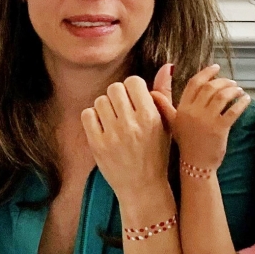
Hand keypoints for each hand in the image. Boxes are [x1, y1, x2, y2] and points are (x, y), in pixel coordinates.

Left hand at [81, 76, 170, 204]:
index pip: (133, 81)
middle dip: (118, 97)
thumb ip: (164, 93)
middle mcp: (131, 124)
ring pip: (100, 100)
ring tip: (114, 121)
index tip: (135, 102)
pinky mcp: (97, 145)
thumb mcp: (167, 124)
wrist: (143, 189)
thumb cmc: (157, 153)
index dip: (133, 90)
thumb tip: (166, 65)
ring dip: (106, 108)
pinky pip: (87, 115)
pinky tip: (103, 128)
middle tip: (123, 111)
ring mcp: (112, 135)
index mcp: (150, 117)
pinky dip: (93, 118)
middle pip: (115, 88)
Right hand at [160, 64, 249, 171]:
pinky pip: (233, 110)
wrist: (195, 165)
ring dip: (233, 90)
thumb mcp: (172, 122)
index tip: (216, 67)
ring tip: (239, 91)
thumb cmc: (186, 143)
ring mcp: (206, 120)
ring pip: (222, 96)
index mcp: (183, 108)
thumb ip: (164, 106)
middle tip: (231, 82)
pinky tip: (246, 100)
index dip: (206, 73)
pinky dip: (241, 103)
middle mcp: (193, 111)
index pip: (194, 83)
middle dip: (223, 81)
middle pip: (210, 87)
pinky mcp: (219, 128)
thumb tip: (152, 92)